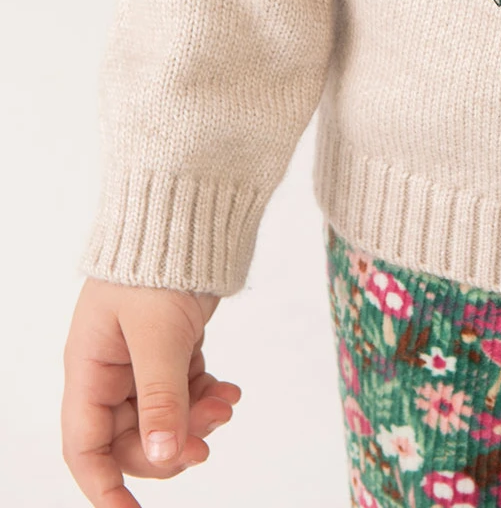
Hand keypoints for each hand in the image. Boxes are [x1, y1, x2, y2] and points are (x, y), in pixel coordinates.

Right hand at [62, 276, 242, 505]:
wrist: (189, 208)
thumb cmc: (158, 261)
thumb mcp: (157, 334)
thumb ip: (160, 397)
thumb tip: (165, 456)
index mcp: (89, 368)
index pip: (84, 448)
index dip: (103, 487)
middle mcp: (110, 370)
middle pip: (130, 439)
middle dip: (169, 447)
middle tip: (208, 440)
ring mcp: (141, 359)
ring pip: (163, 417)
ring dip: (195, 422)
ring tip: (227, 402)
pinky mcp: (172, 346)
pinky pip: (185, 391)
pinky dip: (206, 398)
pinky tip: (230, 390)